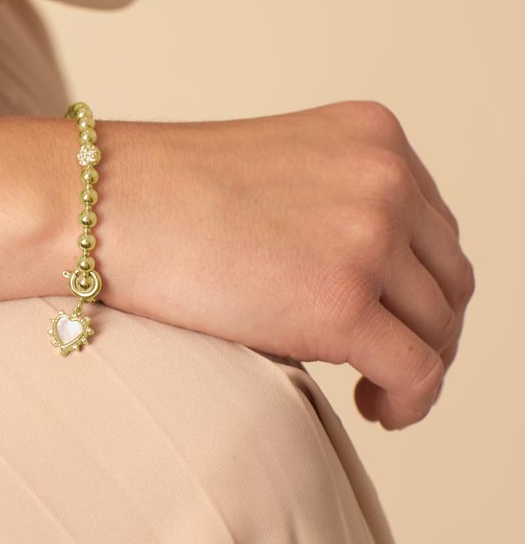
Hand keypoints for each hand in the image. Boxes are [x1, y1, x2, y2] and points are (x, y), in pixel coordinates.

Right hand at [99, 100, 475, 430]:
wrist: (98, 204)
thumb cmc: (159, 194)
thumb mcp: (272, 174)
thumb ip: (332, 209)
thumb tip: (368, 292)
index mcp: (372, 134)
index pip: (433, 225)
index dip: (417, 283)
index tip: (391, 317)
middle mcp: (385, 175)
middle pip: (447, 276)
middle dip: (425, 327)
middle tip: (384, 362)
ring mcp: (368, 235)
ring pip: (438, 325)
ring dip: (418, 364)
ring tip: (374, 390)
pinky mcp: (340, 300)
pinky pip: (416, 371)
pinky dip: (411, 401)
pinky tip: (375, 409)